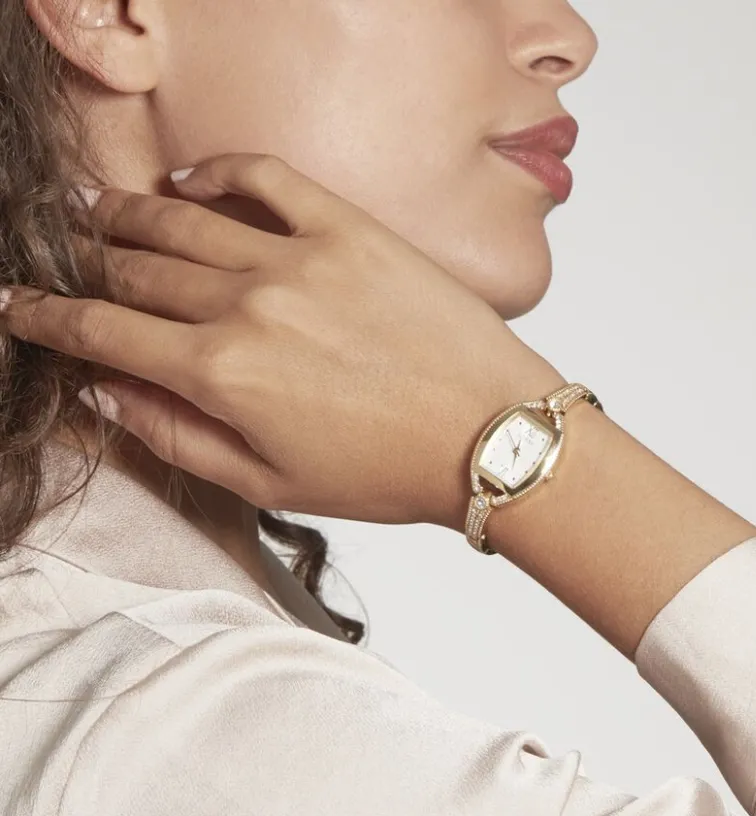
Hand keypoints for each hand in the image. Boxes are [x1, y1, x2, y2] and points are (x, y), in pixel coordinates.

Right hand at [0, 153, 565, 530]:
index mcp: (222, 374)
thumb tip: (106, 394)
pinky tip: (191, 181)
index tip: (21, 308)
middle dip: (88, 268)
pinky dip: (218, 173)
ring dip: (129, 215)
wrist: (488, 433)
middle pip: (136, 271)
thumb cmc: (388, 470)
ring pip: (183, 221)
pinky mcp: (348, 229)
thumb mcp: (272, 482)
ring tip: (97, 211)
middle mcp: (247, 305)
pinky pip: (265, 178)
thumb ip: (179, 436)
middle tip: (66, 261)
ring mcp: (298, 258)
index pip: (106, 334)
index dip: (51, 321)